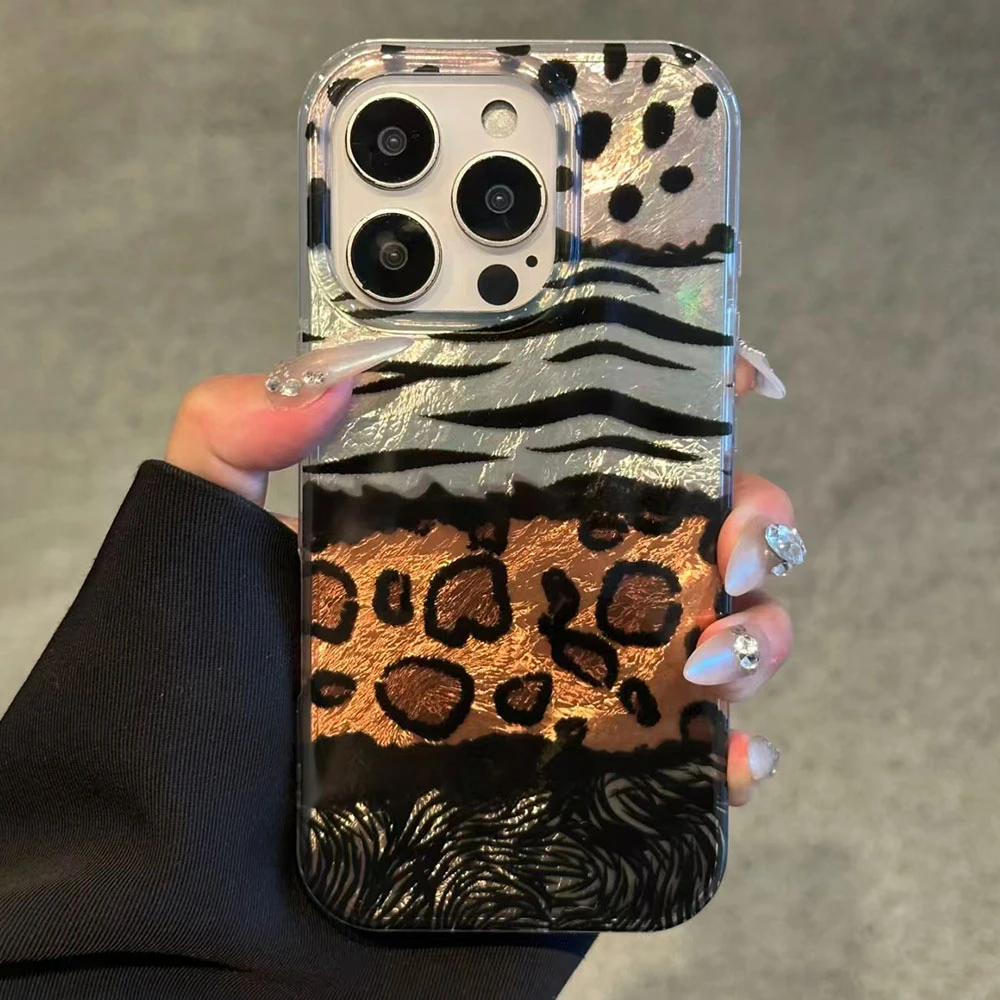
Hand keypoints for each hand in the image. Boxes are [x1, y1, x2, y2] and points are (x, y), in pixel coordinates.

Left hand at [165, 340, 797, 806]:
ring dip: (757, 627)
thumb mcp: (201, 551)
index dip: (674, 398)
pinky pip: (699, 760)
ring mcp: (573, 691)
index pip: (591, 438)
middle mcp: (537, 598)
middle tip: (731, 533)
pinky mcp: (591, 787)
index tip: (726, 376)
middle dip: (747, 514)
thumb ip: (234, 436)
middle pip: (684, 530)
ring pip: (717, 632)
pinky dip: (740, 748)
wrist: (212, 904)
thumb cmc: (196, 722)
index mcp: (473, 524)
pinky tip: (730, 750)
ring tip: (714, 651)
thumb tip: (335, 370)